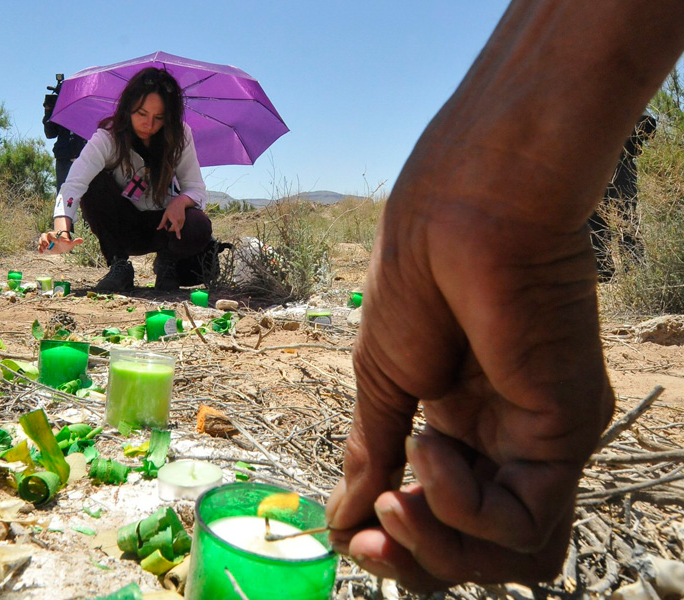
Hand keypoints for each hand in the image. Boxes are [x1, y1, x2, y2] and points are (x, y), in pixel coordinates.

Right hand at [38, 230, 83, 253]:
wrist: (63, 246)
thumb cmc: (67, 243)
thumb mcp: (71, 243)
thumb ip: (75, 241)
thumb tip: (82, 240)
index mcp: (56, 235)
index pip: (52, 234)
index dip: (53, 238)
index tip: (56, 242)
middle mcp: (50, 237)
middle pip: (43, 235)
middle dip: (44, 240)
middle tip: (47, 246)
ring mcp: (46, 241)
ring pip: (40, 240)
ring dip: (40, 244)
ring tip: (44, 249)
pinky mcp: (44, 246)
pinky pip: (40, 246)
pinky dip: (39, 249)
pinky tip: (41, 253)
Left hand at [157, 195, 191, 239]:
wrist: (179, 202)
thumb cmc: (171, 208)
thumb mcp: (165, 215)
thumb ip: (162, 223)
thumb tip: (158, 229)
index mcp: (174, 219)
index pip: (176, 228)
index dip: (177, 233)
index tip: (178, 237)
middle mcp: (179, 220)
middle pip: (175, 229)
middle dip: (170, 229)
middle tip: (166, 225)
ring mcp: (182, 220)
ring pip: (178, 228)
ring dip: (174, 228)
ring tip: (170, 224)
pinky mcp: (184, 219)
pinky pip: (181, 226)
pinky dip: (177, 226)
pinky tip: (174, 223)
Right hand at [326, 159, 613, 588]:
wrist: (457, 216)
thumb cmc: (415, 280)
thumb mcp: (380, 381)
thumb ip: (371, 453)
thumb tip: (340, 520)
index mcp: (462, 426)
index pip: (444, 519)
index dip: (400, 545)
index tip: (350, 537)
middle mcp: (505, 442)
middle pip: (480, 552)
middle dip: (419, 564)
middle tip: (371, 541)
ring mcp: (538, 441)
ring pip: (515, 558)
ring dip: (441, 551)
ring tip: (399, 497)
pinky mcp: (565, 433)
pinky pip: (524, 523)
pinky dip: (464, 510)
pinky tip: (430, 447)